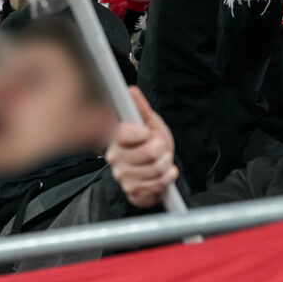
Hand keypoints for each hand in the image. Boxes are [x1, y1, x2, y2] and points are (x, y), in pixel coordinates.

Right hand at [105, 87, 178, 208]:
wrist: (154, 171)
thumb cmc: (151, 144)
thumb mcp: (150, 123)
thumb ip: (141, 108)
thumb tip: (131, 90)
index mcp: (116, 138)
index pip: (125, 133)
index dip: (144, 133)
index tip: (147, 133)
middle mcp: (115, 157)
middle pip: (149, 153)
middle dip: (163, 150)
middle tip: (160, 149)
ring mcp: (123, 176)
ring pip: (156, 169)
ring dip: (166, 164)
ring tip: (162, 161)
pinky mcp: (132, 191)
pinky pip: (158, 184)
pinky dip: (167, 178)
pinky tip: (163, 173)